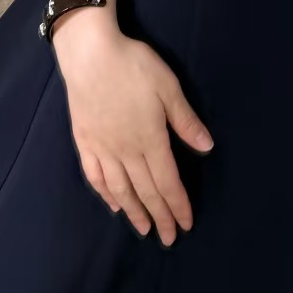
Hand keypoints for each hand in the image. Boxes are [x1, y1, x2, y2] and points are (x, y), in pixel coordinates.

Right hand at [56, 25, 214, 246]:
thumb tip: (207, 147)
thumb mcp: (168, 87)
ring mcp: (102, 148)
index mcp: (150, 139)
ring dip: (134, 212)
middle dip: (160, 217)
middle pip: (146, 191)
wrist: (89, 53)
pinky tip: (114, 204)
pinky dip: (106, 194)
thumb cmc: (133, 66)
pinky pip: (95, 176)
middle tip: (169, 239)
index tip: (187, 224)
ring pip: (121, 189)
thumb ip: (185, 120)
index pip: (168, 182)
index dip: (178, 205)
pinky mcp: (84, 142)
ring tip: (144, 230)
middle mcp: (126, 151)